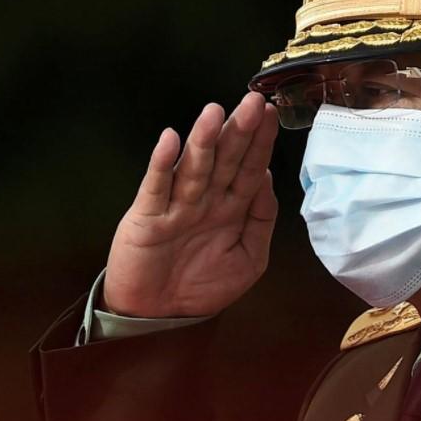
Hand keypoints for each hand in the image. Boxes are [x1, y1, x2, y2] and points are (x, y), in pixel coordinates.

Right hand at [103, 92, 279, 317]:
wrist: (162, 318)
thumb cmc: (204, 285)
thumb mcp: (249, 258)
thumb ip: (261, 219)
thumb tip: (267, 176)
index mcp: (233, 206)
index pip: (250, 166)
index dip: (261, 141)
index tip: (273, 114)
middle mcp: (206, 199)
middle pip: (225, 159)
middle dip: (239, 131)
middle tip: (254, 102)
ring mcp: (176, 205)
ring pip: (194, 167)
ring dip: (204, 140)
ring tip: (215, 112)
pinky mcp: (147, 216)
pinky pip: (156, 187)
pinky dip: (162, 164)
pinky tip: (170, 140)